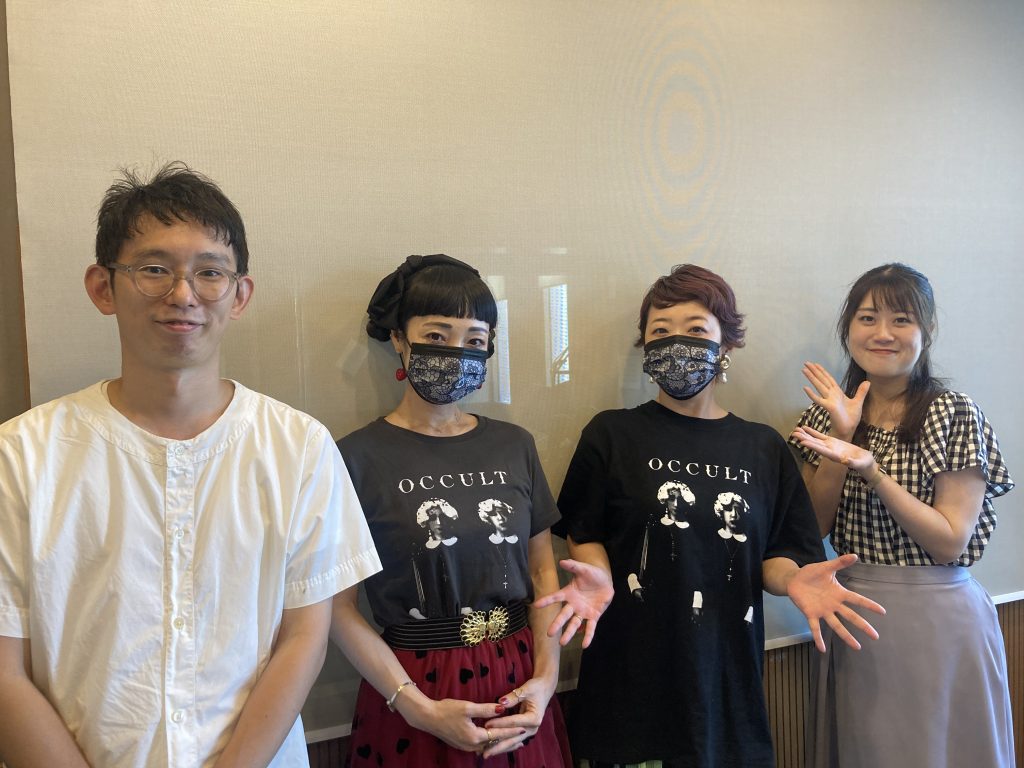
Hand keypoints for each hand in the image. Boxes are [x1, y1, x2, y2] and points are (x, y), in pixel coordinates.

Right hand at [399, 694, 514, 753]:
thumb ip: (486, 709)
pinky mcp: (461, 744)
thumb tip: (502, 708)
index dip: (511, 730)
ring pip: (488, 746)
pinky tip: (492, 738)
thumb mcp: (468, 707)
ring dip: (500, 743)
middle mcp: (471, 745)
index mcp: (474, 736)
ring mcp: (465, 746)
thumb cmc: (447, 710)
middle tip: (522, 738)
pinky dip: (490, 742)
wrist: (428, 717)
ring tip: (512, 741)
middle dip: (509, 741)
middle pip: (495, 744)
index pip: (498, 734)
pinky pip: (480, 745)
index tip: (523, 728)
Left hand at [480, 677, 550, 758]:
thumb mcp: (525, 689)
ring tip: (486, 754)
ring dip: (499, 748)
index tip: (487, 725)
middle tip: (484, 753)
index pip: (514, 722)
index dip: (500, 723)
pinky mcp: (525, 731)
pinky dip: (503, 744)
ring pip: (512, 742)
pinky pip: (513, 740)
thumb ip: (513, 697)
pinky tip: (493, 749)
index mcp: (534, 718)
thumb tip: (500, 703)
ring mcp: (529, 731)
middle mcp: (532, 728)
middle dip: (498, 746)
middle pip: (513, 738)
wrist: (544, 690)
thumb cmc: (535, 688)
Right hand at [532, 559, 612, 647]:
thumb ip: (573, 566)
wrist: (605, 581)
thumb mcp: (584, 569)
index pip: (555, 597)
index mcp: (569, 593)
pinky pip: (590, 628)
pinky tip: (585, 645)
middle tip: (549, 633)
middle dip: (557, 624)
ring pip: (575, 624)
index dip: (546, 601)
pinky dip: (588, 636)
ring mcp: (583, 612)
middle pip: (564, 615)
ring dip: (569, 633)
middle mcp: (574, 605)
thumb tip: (562, 561)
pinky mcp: (594, 616)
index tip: (535, 605)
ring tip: (562, 643)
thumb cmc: (592, 575)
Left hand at [786, 554, 885, 652]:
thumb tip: (855, 555)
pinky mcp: (811, 614)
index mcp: (839, 593)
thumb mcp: (826, 567)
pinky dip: (818, 638)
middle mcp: (833, 605)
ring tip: (857, 647)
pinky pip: (815, 628)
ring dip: (846, 636)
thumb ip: (840, 562)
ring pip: (836, 625)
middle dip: (863, 625)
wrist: (794, 579)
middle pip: (851, 616)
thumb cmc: (812, 574)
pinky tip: (822, 649)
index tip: (883, 612)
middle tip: (876, 636)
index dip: (869, 605)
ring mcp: (823, 611)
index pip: (857, 599)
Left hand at [790, 426, 875, 474]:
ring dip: (805, 435)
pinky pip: (820, 436)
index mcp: (835, 456)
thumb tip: (845, 461)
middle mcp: (829, 451)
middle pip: (815, 444)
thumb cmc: (864, 464)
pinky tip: (805, 428)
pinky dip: (812, 432)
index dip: (812, 446)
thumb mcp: (859, 463)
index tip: (802, 442)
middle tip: (794, 433)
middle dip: (804, 439)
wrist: (865, 462)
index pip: (821, 450)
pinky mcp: (833, 442)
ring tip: (796, 429)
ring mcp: (830, 446)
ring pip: (815, 440)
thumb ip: (852, 462)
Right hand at [801, 362, 868, 440]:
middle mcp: (831, 395)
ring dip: (811, 378)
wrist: (848, 429)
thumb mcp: (858, 402)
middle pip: (822, 380)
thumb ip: (861, 392)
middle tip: (806, 362)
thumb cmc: (850, 418)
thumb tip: (867, 381)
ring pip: (819, 386)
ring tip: (804, 370)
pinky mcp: (829, 407)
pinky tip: (805, 388)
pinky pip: (819, 400)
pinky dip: (812, 394)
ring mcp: (829, 400)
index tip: (816, 364)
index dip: (822, 371)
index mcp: (837, 393)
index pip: (829, 379)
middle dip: (814, 371)